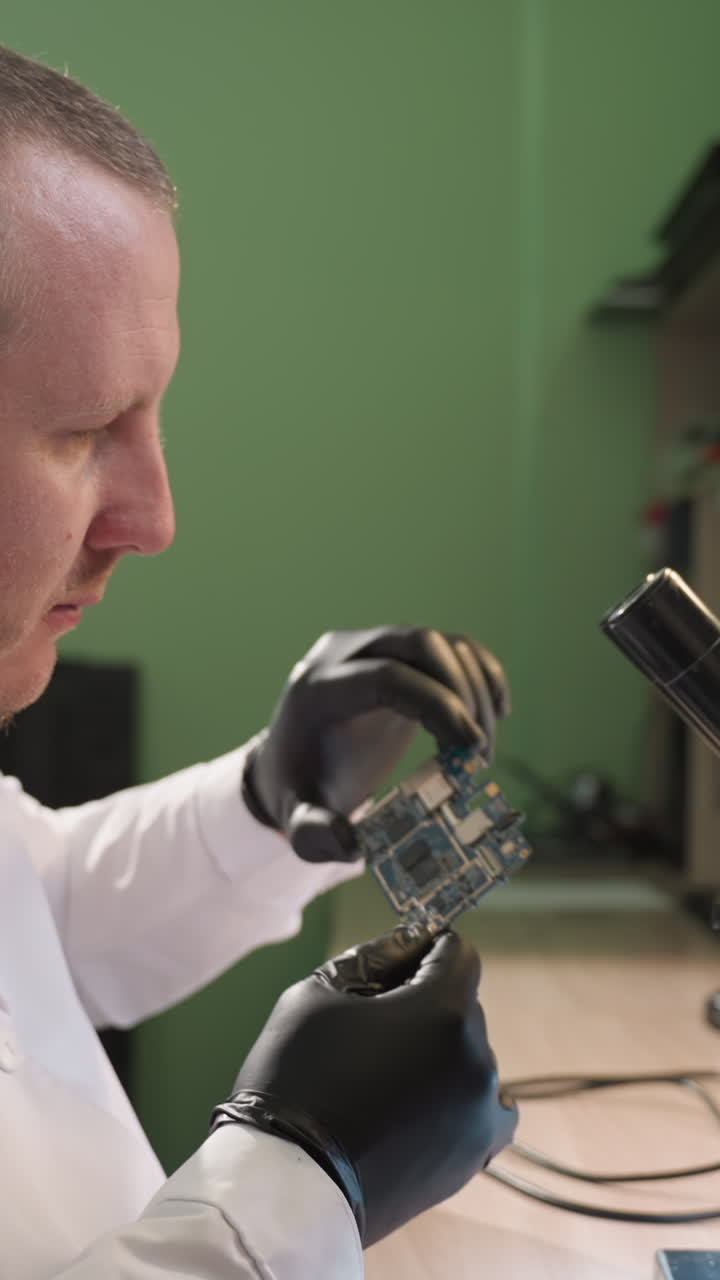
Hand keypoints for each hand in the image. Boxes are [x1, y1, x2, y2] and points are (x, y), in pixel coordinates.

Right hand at [211, 926, 516, 1246]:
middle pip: (461, 1003)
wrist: (290, 1187)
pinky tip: (431, 1098)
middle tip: (370, 1024)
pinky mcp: (474, 1154)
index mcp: (443, 1011)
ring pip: (468, 1054)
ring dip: (437, 1050)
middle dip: (423, 1000)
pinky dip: (464, 1095)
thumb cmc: (296, 1079)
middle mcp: (476, 1057)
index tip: (393, 964)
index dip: (424, 948)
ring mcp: (481, 1111)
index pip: (458, 952)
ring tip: (382, 1074)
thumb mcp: (317, 993)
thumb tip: (406, 945)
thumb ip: (371, 958)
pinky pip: (489, 1109)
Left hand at [242, 625, 509, 861]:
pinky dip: (482, 673)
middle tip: (480, 752)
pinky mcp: (403, 652)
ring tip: (483, 748)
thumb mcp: (294, 817)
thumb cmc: (300, 787)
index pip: (386, 676)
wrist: (293, 756)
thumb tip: (351, 842)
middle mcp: (345, 654)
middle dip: (463, 693)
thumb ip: (313, 835)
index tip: (470, 750)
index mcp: (317, 688)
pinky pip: (453, 647)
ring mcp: (376, 645)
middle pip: (420, 644)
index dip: (436, 705)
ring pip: (443, 643)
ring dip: (478, 689)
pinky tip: (495, 713)